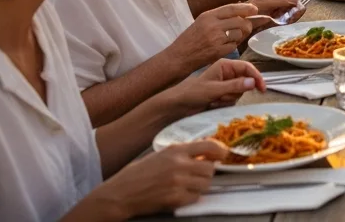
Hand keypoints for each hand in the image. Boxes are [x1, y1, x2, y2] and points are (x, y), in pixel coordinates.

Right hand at [93, 140, 225, 216]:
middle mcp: (179, 164)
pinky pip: (195, 198)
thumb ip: (182, 153)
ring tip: (188, 185)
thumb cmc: (138, 173)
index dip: (221, 151)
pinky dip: (191, 197)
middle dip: (208, 172)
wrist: (121, 193)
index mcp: (175, 150)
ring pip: (206, 184)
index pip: (209, 146)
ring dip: (201, 185)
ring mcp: (178, 182)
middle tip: (199, 175)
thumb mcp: (160, 155)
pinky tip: (180, 195)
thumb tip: (204, 153)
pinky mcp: (175, 198)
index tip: (224, 155)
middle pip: (210, 168)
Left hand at [163, 58, 264, 113]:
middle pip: (245, 81)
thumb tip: (253, 83)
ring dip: (228, 99)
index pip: (247, 68)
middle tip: (222, 97)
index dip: (256, 77)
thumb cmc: (193, 93)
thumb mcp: (215, 89)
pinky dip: (225, 103)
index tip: (262, 89)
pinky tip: (213, 103)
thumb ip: (235, 86)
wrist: (179, 105)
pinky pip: (234, 100)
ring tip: (214, 100)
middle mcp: (227, 73)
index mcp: (225, 65)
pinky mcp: (224, 94)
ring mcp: (226, 84)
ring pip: (240, 92)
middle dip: (235, 92)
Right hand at [168, 3, 256, 73]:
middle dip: (247, 24)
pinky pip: (234, 46)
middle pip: (240, 21)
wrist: (178, 57)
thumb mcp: (201, 23)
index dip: (246, 8)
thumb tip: (240, 13)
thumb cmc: (190, 40)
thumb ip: (218, 18)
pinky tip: (225, 47)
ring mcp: (216, 38)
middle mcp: (212, 25)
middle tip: (246, 28)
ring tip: (232, 38)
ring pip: (239, 33)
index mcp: (208, 15)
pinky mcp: (218, 51)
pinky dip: (233, 46)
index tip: (254, 9)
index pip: (232, 8)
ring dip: (240, 36)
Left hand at [250, 0, 307, 27]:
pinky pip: (294, 14)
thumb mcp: (269, 2)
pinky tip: (287, 21)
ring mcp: (285, 4)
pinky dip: (293, 18)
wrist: (249, 21)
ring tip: (289, 17)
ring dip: (296, 11)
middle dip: (300, 1)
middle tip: (298, 10)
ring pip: (298, 5)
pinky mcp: (285, 14)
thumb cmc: (256, 9)